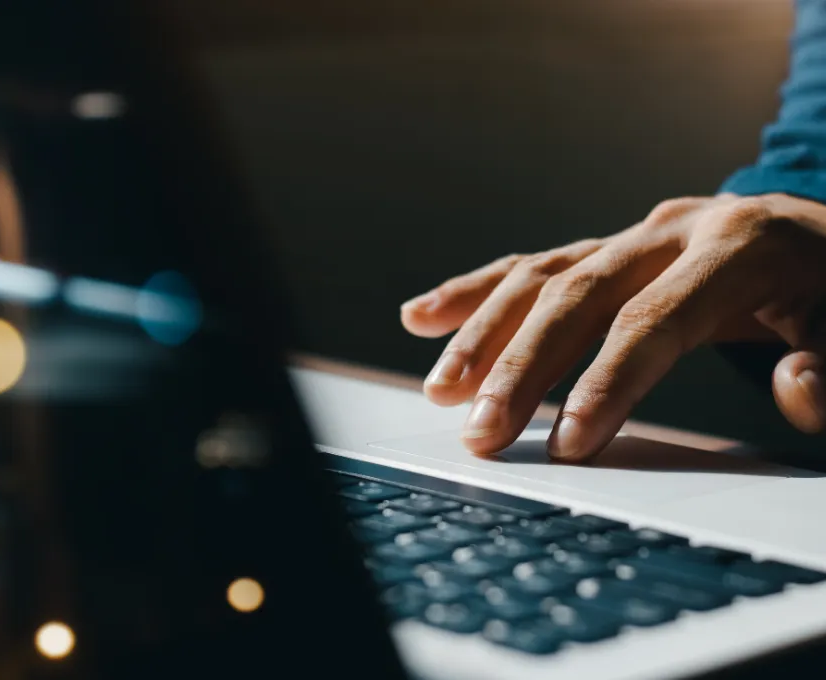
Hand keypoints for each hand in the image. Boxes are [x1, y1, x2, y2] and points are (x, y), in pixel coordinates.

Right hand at [401, 194, 825, 460]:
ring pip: (540, 276)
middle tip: (482, 431)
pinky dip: (475, 294)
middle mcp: (670, 229)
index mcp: (737, 244)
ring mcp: (631, 236)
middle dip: (522, 366)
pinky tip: (425, 317)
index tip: (565, 446)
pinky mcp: (607, 248)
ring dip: (483, 333)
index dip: (606, 382)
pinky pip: (530, 266)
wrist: (822, 236)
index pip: (652, 319)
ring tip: (441, 389)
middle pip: (576, 295)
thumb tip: (796, 392)